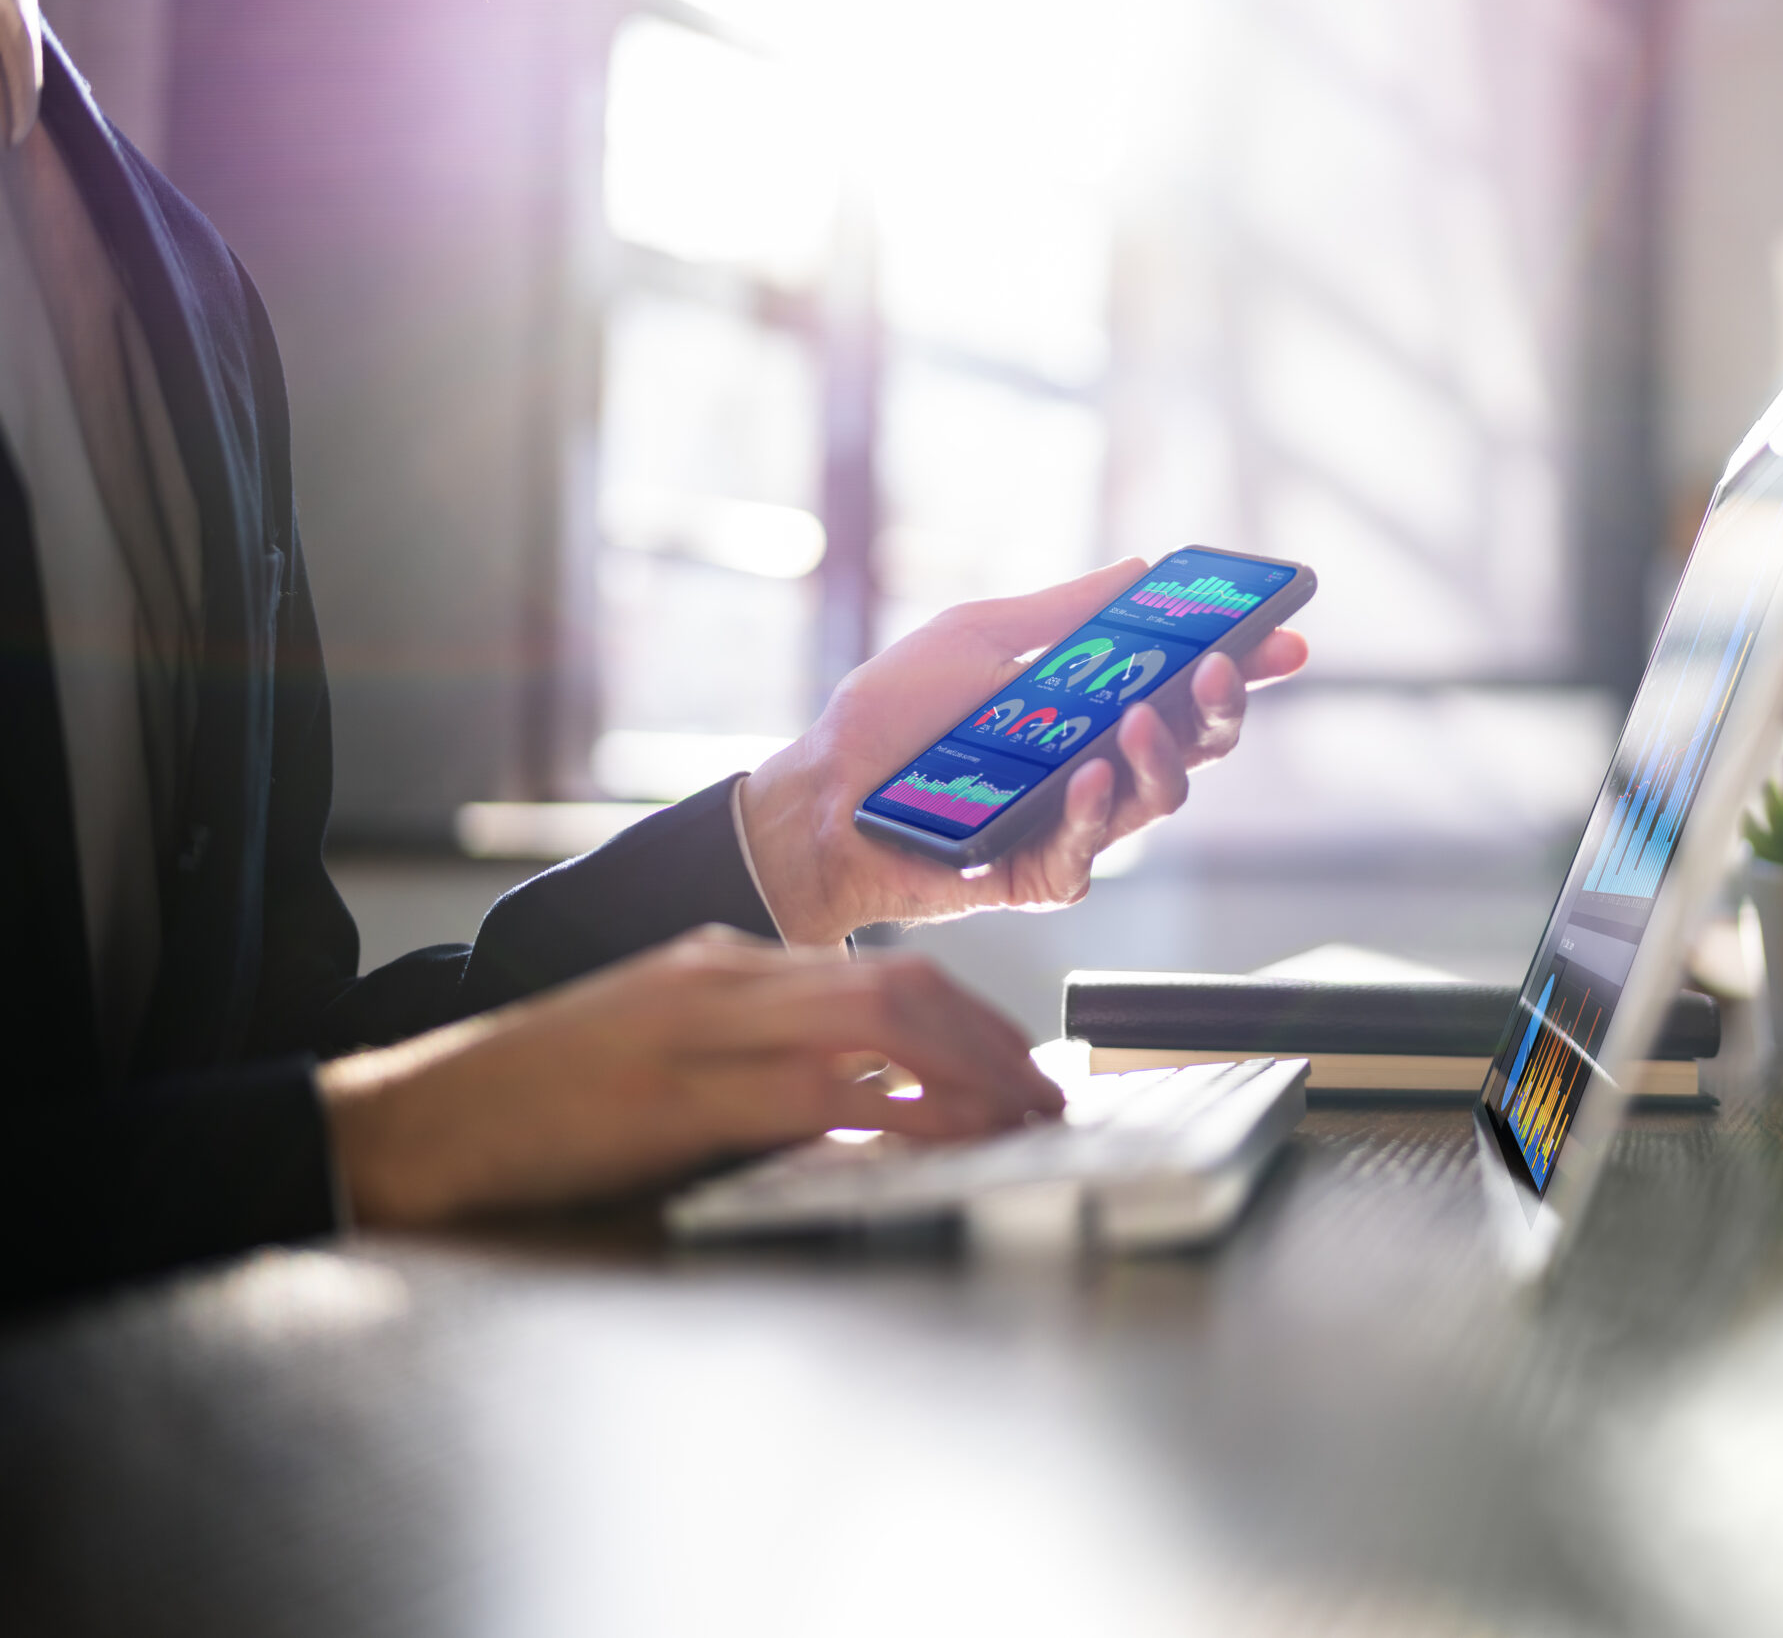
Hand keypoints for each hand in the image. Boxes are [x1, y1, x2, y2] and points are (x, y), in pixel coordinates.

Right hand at [318, 928, 1060, 1225]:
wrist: (415, 1121)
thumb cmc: (535, 1103)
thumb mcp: (660, 1060)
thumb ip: (754, 1069)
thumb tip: (862, 1111)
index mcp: (722, 965)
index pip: (878, 972)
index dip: (968, 1017)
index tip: (1018, 1064)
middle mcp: (723, 978)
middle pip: (899, 988)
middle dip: (990, 1041)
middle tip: (1044, 1095)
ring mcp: (700, 1029)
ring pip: (877, 1023)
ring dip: (967, 1072)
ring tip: (1018, 1116)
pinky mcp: (676, 1095)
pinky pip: (817, 1093)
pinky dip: (897, 1113)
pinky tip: (941, 1140)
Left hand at [738, 559, 1309, 939]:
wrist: (819, 800)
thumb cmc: (890, 719)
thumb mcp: (977, 638)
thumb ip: (1065, 613)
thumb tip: (1142, 568)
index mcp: (1094, 706)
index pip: (1186, 683)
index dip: (1242, 660)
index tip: (1286, 633)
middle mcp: (1099, 765)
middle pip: (1195, 743)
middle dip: (1223, 705)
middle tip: (1225, 670)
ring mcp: (1076, 823)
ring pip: (1159, 798)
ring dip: (1163, 755)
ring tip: (1141, 722)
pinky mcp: (1042, 874)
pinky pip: (1090, 851)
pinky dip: (1094, 812)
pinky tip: (1089, 777)